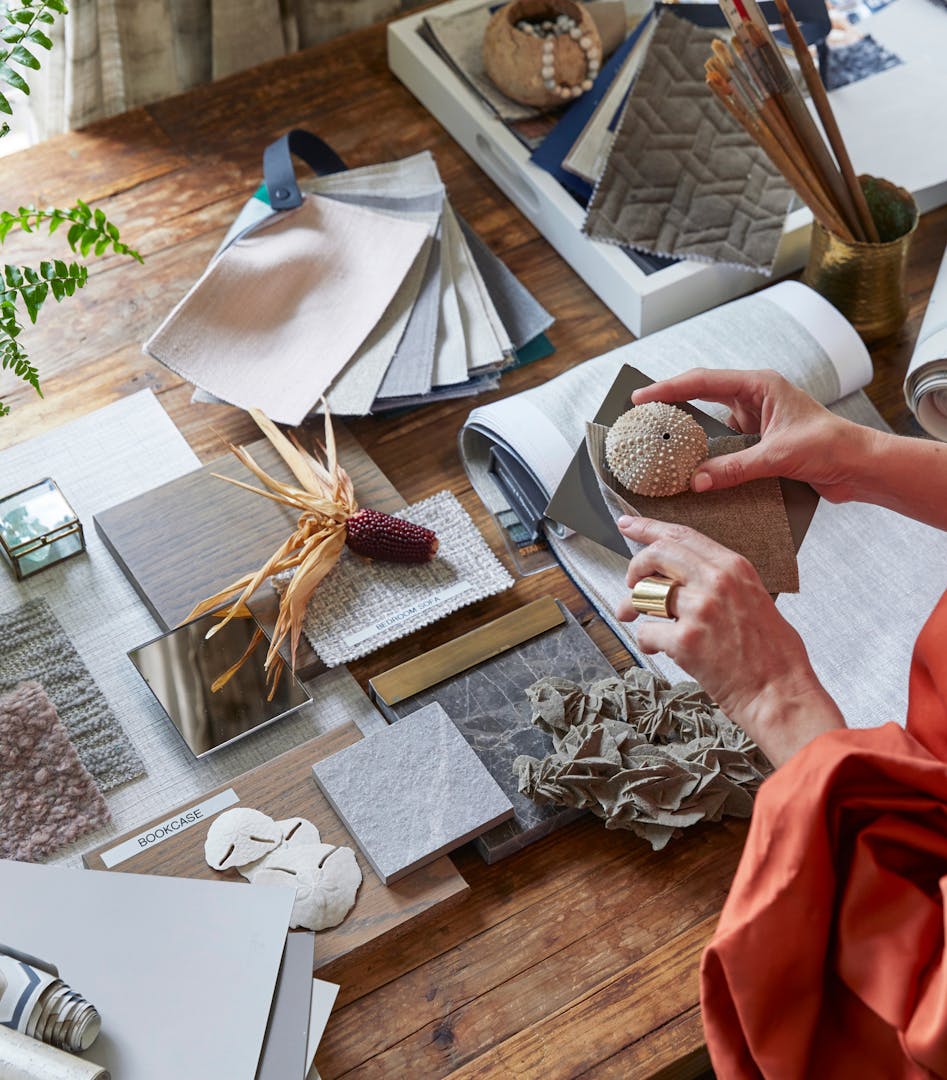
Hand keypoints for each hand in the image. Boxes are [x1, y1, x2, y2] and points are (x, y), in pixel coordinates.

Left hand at [615, 516, 844, 766]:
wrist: (780, 693)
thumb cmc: (772, 654)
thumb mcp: (753, 599)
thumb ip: (719, 580)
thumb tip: (680, 576)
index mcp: (734, 567)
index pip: (682, 535)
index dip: (648, 528)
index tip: (628, 524)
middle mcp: (716, 581)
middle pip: (658, 555)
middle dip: (636, 568)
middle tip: (631, 583)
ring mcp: (700, 609)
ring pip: (646, 595)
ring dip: (634, 608)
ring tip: (634, 618)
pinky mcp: (685, 641)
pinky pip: (646, 632)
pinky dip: (646, 641)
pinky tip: (657, 648)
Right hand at [631, 368, 873, 501]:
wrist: (860, 467)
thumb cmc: (832, 446)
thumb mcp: (778, 456)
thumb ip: (735, 468)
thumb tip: (696, 481)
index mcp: (759, 386)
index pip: (702, 382)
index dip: (668, 388)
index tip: (640, 398)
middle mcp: (754, 400)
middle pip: (700, 399)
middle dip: (670, 408)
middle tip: (639, 419)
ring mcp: (755, 423)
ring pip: (710, 427)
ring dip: (688, 438)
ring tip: (658, 448)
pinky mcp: (758, 445)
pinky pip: (723, 449)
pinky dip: (706, 459)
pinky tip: (690, 471)